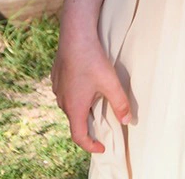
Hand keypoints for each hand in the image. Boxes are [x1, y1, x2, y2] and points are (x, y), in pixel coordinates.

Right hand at [53, 28, 132, 153]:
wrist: (75, 37)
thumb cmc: (92, 60)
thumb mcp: (111, 83)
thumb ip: (120, 104)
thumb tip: (127, 120)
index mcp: (75, 107)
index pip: (79, 136)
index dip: (90, 145)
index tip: (101, 147)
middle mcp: (62, 101)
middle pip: (75, 121)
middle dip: (89, 126)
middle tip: (103, 124)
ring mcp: (58, 89)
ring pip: (70, 106)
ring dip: (82, 109)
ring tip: (96, 103)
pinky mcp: (57, 78)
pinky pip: (66, 93)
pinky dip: (76, 95)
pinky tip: (86, 85)